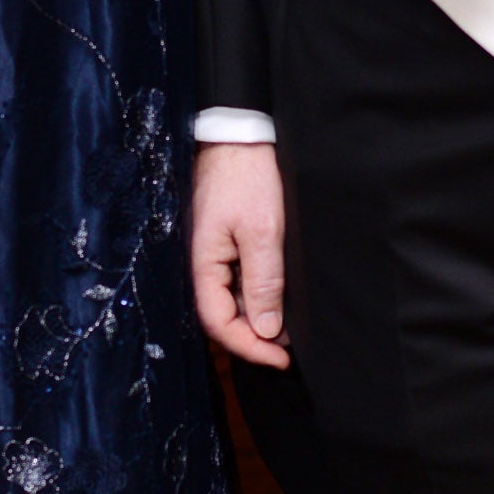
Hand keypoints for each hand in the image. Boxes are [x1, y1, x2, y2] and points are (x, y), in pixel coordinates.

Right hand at [191, 141, 289, 368]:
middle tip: (290, 348)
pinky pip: (236, 282)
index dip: (249, 347)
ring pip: (231, 301)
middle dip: (255, 337)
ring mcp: (213, 255)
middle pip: (223, 316)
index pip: (218, 322)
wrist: (239, 135)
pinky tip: (279, 299)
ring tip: (289, 328)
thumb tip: (264, 329)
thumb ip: (263, 282)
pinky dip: (257, 296)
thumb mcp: (262, 232)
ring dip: (257, 318)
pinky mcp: (224, 245)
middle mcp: (203, 264)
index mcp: (203, 264)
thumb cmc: (247, 178)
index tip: (282, 358)